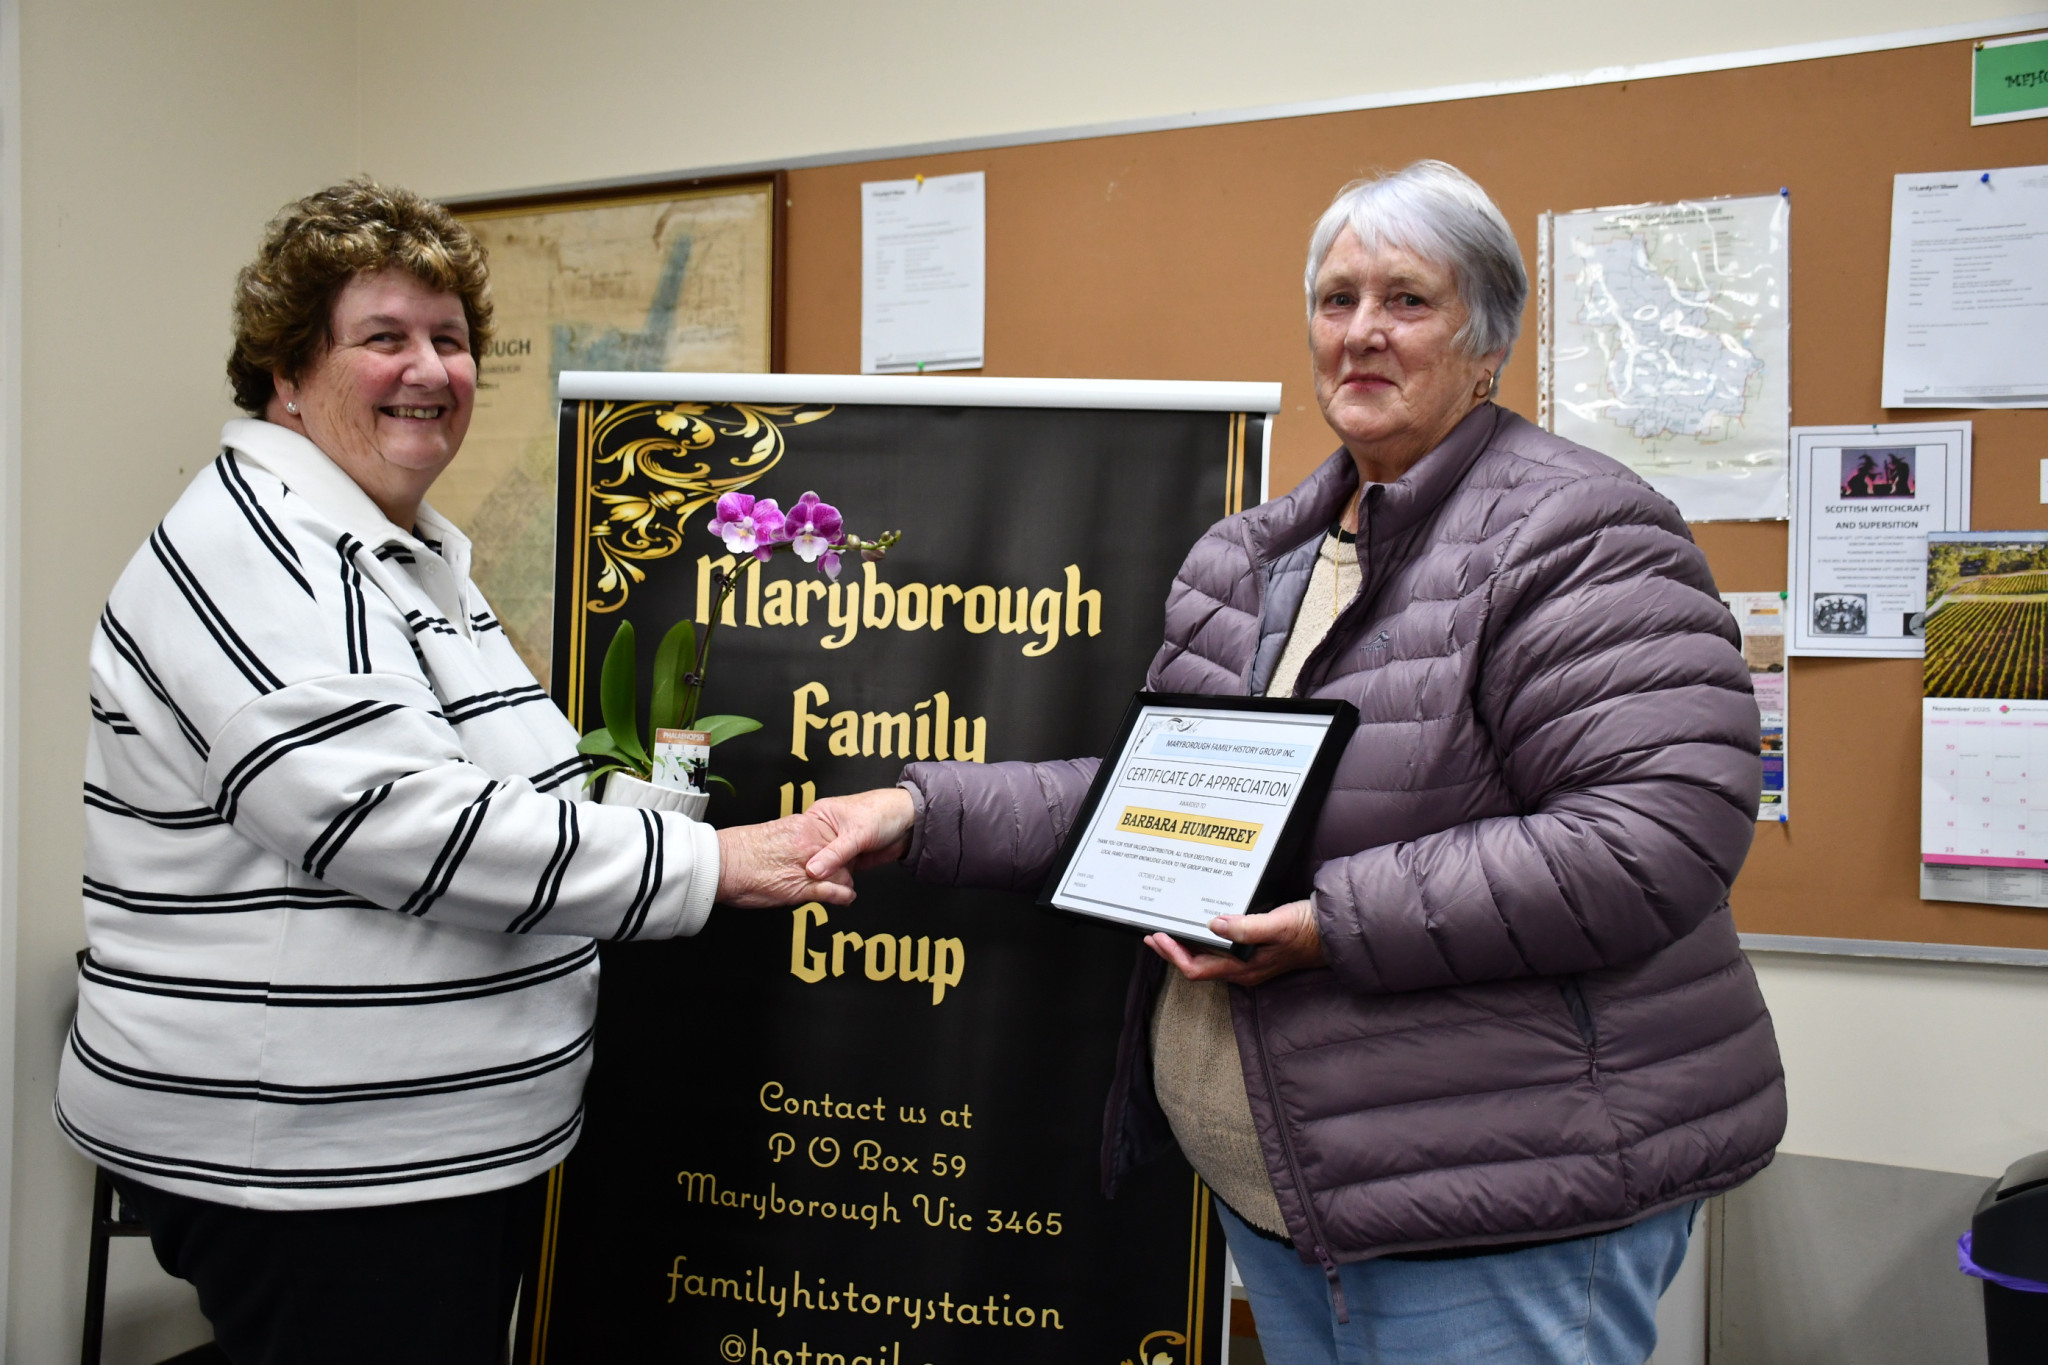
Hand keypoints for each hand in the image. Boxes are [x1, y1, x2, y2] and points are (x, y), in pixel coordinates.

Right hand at [716, 814, 855, 907]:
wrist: (725, 864)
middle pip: (844, 855)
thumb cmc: (741, 850)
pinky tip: (845, 898)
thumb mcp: (775, 832)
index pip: (837, 835)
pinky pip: (836, 892)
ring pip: (844, 874)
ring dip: (844, 882)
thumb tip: (801, 842)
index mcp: (805, 826)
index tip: (837, 854)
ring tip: (842, 887)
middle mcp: (811, 844)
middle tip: (839, 871)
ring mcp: (810, 866)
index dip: (838, 848)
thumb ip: (796, 837)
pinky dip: (844, 897)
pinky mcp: (805, 888)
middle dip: (844, 865)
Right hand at [802, 787, 917, 883]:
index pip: (801, 839)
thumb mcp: (855, 834)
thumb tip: (813, 871)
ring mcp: (837, 847)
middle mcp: (825, 831)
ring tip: (821, 889)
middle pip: (811, 855)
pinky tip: (834, 889)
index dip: (798, 856)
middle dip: (813, 870)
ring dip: (826, 878)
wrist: (910, 823)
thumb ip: (834, 854)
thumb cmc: (884, 812)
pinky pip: (837, 874)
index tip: (795, 873)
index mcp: (820, 815)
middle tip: (808, 885)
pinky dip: (837, 882)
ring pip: (824, 867)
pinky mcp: (849, 860)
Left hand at [1143, 899, 1323, 986]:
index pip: (1197, 969)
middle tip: (1152, 936)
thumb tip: (1214, 924)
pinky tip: (1200, 928)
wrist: (1335, 933)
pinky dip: (1202, 942)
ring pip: (1207, 962)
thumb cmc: (1308, 930)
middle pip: (1197, 967)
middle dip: (1172, 952)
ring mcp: (1248, 965)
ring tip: (1168, 933)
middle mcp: (1242, 971)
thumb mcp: (1278, 925)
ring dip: (1185, 948)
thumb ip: (1247, 927)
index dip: (1174, 955)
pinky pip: (1219, 954)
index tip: (1158, 937)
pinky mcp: (1254, 955)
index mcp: (1244, 969)